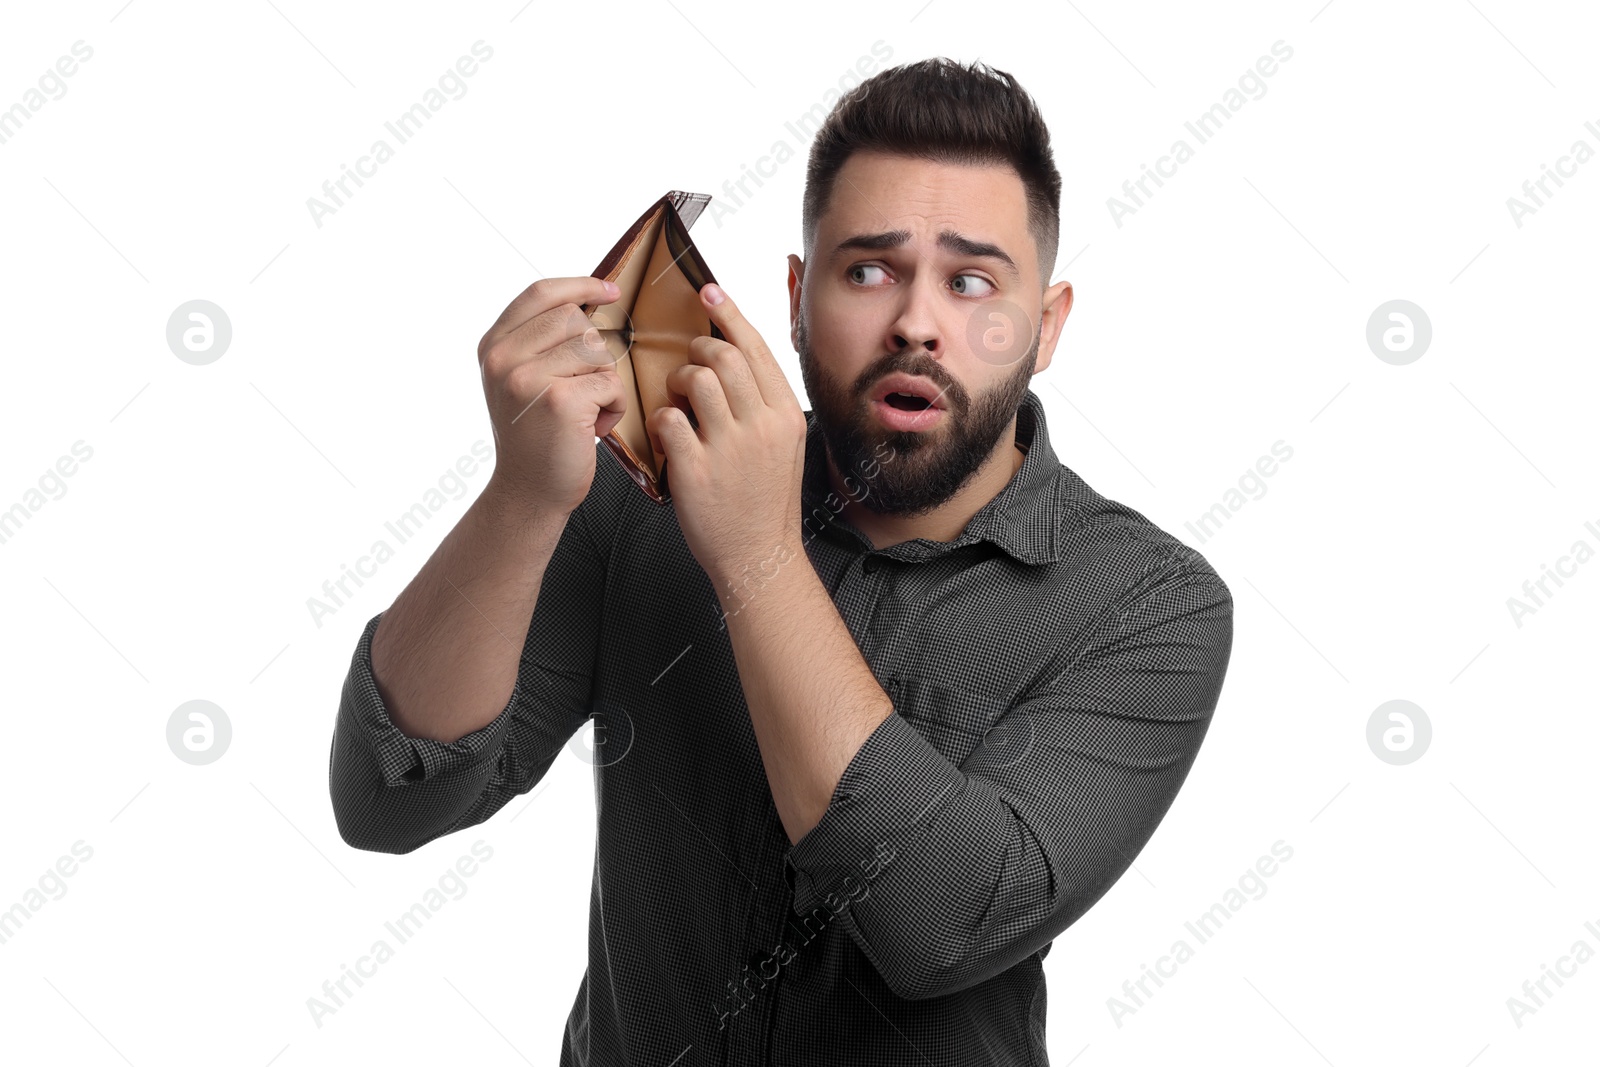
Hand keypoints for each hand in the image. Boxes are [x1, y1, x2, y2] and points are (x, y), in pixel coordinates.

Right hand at [476, 276, 628, 514]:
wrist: (528, 493)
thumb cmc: (535, 438)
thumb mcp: (521, 381)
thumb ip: (539, 342)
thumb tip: (588, 300)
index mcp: (493, 346)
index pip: (540, 294)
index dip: (579, 285)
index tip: (609, 290)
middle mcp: (503, 358)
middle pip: (575, 320)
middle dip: (594, 353)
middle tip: (583, 390)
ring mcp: (528, 378)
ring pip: (597, 351)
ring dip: (605, 382)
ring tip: (585, 412)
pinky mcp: (559, 401)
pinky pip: (611, 383)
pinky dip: (614, 406)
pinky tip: (593, 428)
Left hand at [644, 282, 807, 592]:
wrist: (759, 557)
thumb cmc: (764, 501)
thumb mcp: (783, 446)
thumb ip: (764, 404)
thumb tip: (737, 360)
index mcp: (785, 415)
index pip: (756, 349)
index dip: (729, 314)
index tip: (708, 292)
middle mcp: (762, 426)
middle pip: (723, 356)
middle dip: (697, 349)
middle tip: (688, 363)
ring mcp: (730, 448)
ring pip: (695, 380)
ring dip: (676, 381)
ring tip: (676, 400)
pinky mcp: (697, 470)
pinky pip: (668, 419)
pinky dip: (660, 420)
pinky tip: (666, 434)